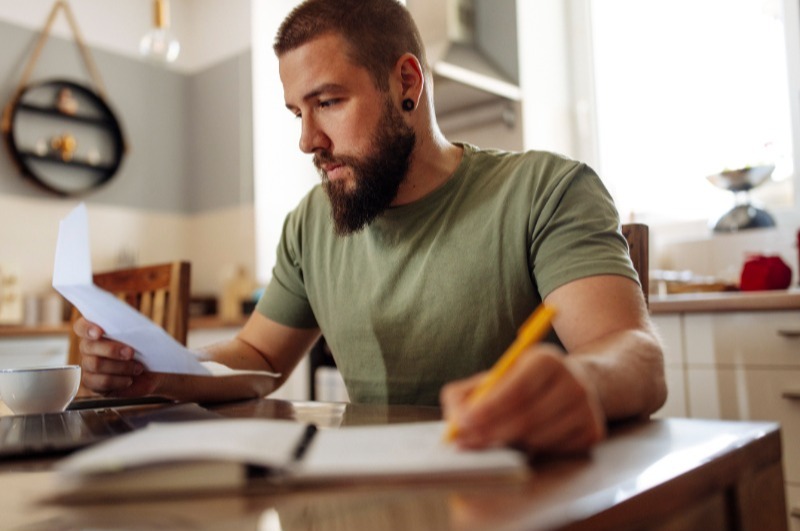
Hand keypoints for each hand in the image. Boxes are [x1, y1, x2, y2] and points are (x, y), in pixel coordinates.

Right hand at [73, 317, 161, 396]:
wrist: (154, 369)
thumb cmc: (146, 346)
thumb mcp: (143, 332)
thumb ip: (132, 324)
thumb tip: (130, 318)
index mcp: (96, 330)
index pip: (81, 326)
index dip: (87, 328)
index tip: (100, 332)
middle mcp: (89, 347)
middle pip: (88, 347)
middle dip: (111, 350)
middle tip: (131, 353)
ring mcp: (89, 366)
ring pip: (95, 365)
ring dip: (120, 367)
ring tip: (138, 368)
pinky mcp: (95, 383)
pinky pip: (100, 383)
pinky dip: (118, 381)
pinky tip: (129, 379)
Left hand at [440, 344, 605, 454]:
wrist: (567, 386)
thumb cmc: (519, 384)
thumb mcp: (492, 379)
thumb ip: (464, 395)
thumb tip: (456, 422)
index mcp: (545, 359)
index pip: (517, 389)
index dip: (489, 409)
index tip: (464, 424)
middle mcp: (573, 381)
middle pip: (528, 418)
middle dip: (492, 433)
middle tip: (468, 443)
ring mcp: (587, 408)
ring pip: (539, 438)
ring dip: (511, 444)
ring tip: (497, 437)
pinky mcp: (593, 431)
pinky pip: (554, 450)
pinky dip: (533, 450)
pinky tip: (526, 440)